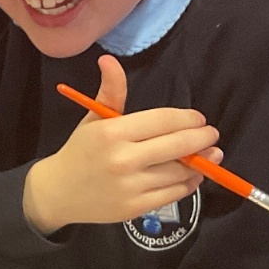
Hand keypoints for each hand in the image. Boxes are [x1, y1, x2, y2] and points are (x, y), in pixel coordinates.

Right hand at [22, 55, 221, 233]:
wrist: (57, 192)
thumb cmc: (80, 152)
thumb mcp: (93, 119)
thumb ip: (111, 91)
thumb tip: (109, 60)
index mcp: (112, 133)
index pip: (163, 120)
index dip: (188, 119)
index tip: (198, 119)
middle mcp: (123, 159)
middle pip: (178, 145)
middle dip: (202, 138)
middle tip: (211, 135)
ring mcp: (130, 186)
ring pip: (179, 172)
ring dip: (201, 163)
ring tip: (208, 155)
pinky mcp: (135, 208)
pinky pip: (173, 194)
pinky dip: (189, 184)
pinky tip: (192, 176)